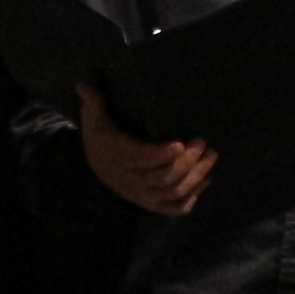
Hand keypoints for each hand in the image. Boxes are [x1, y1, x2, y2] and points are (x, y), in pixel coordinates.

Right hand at [79, 84, 214, 216]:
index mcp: (119, 158)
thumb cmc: (101, 138)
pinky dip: (191, 198)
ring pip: (173, 192)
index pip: (141, 160)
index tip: (180, 143)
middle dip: (187, 162)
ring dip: (195, 177)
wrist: (96, 167)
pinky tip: (204, 181)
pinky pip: (173, 208)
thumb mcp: (94, 120)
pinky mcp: (151, 203)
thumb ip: (94, 102)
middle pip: (164, 177)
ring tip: (211, 157)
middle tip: (204, 143)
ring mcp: (143, 195)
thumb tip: (83, 84)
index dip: (161, 154)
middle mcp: (132, 180)